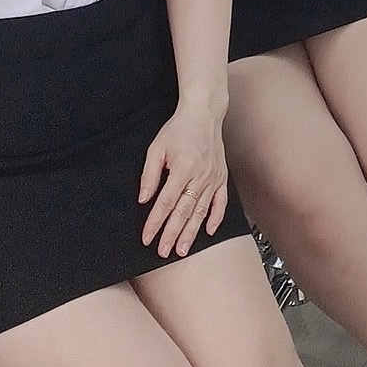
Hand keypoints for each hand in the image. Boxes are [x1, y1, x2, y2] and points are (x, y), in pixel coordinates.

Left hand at [138, 94, 229, 258]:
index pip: (165, 202)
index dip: (155, 222)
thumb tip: (144, 200)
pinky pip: (221, 202)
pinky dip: (216, 218)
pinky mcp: (222, 177)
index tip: (147, 238)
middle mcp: (200, 176)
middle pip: (183, 212)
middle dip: (172, 234)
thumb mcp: (156, 148)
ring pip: (201, 211)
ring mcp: (214, 178)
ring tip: (183, 250)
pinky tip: (209, 232)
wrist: (204, 114)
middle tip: (164, 252)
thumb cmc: (178, 129)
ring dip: (191, 232)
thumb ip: (149, 175)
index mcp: (183, 168)